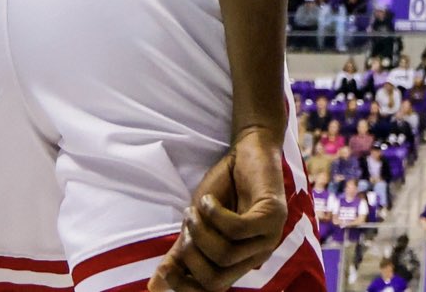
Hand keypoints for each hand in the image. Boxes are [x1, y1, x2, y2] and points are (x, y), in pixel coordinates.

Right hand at [154, 127, 285, 291]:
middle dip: (192, 257)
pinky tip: (208, 200)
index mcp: (240, 263)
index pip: (213, 291)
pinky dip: (215, 215)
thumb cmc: (224, 188)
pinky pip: (237, 229)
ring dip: (200, 231)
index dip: (186, 287)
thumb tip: (153, 287)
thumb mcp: (197, 224)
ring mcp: (268, 238)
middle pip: (218, 280)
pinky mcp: (272, 216)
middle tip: (184, 229)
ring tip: (193, 209)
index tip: (164, 271)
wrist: (248, 148)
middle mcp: (257, 256)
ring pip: (225, 254)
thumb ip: (180, 253)